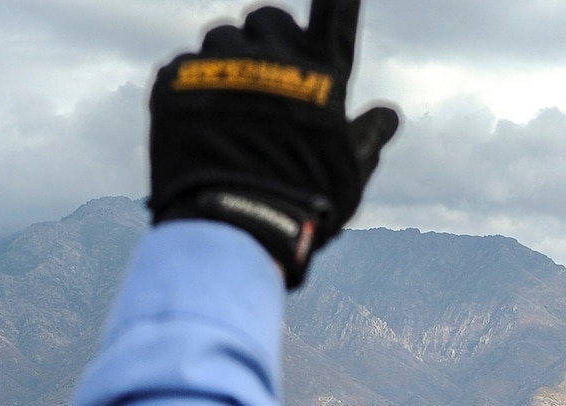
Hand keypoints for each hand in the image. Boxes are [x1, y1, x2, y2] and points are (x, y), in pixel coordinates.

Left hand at [150, 1, 400, 287]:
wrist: (234, 225)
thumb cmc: (305, 206)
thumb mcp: (348, 176)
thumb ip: (368, 138)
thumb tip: (388, 114)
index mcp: (321, 77)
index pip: (335, 15)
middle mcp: (274, 58)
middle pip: (266, 18)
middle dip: (266, 41)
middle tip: (264, 80)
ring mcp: (223, 65)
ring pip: (220, 38)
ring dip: (227, 64)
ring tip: (228, 110)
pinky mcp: (177, 79)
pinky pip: (184, 67)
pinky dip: (192, 89)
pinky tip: (198, 127)